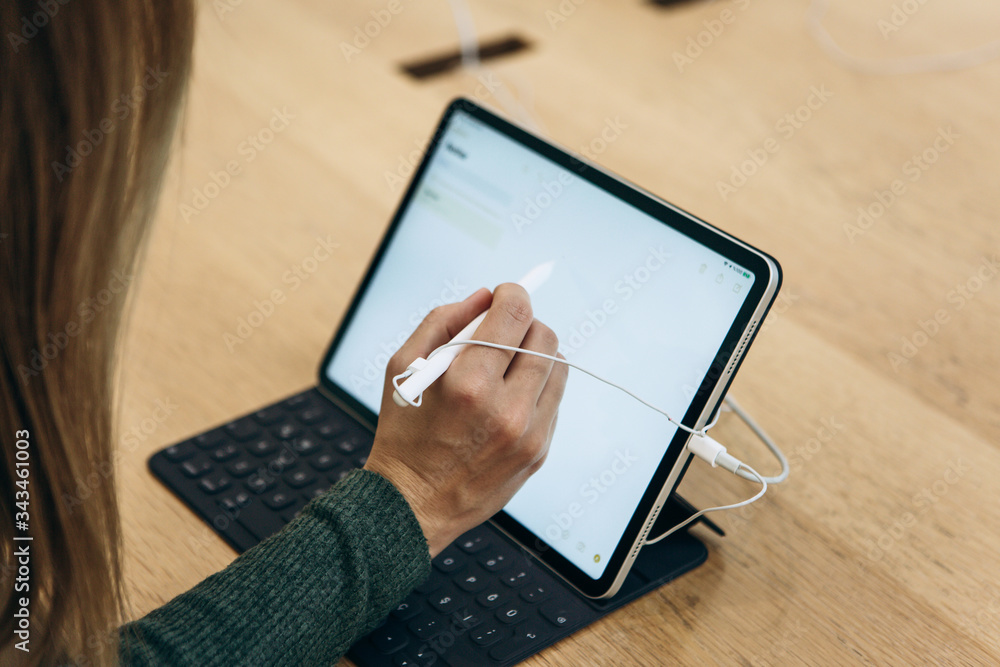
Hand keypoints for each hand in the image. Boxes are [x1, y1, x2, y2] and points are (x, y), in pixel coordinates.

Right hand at [364, 285, 567, 556]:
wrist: (412, 506)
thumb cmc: (403, 434)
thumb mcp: (404, 367)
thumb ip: (444, 321)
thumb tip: (484, 297)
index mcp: (469, 384)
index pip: (516, 314)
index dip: (512, 293)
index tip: (504, 295)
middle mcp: (507, 409)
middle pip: (544, 336)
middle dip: (523, 324)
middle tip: (501, 332)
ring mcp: (529, 434)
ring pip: (557, 366)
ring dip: (534, 354)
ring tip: (504, 366)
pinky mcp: (539, 451)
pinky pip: (554, 399)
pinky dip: (536, 387)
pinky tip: (507, 397)